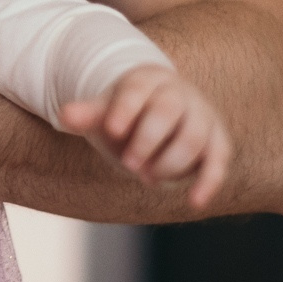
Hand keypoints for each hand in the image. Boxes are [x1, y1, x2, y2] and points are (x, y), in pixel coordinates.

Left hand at [59, 65, 230, 209]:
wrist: (159, 114)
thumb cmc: (127, 115)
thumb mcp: (105, 113)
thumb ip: (88, 115)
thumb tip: (64, 115)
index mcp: (148, 79)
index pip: (137, 90)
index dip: (125, 110)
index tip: (112, 130)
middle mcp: (180, 93)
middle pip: (167, 111)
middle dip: (146, 140)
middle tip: (128, 164)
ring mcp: (202, 116)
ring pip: (193, 137)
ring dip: (169, 163)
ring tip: (146, 178)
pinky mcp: (217, 141)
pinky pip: (218, 161)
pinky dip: (209, 181)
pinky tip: (195, 202)